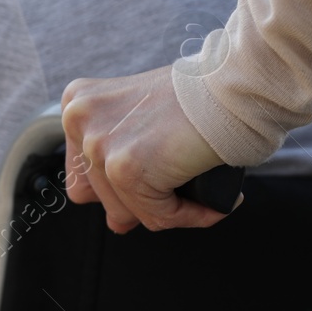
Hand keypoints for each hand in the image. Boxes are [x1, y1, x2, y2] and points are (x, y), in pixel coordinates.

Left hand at [60, 66, 232, 232]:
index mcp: (77, 103)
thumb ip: (119, 159)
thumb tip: (116, 224)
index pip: (81, 174)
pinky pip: (157, 216)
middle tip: (179, 181)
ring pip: (125, 213)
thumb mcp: (141, 116)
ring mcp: (99, 144)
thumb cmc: (200, 97)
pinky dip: (190, 216)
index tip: (153, 175)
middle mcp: (78, 119)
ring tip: (199, 189)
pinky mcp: (126, 169)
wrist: (235, 86)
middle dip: (141, 199)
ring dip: (167, 209)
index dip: (118, 187)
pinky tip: (214, 204)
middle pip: (98, 198)